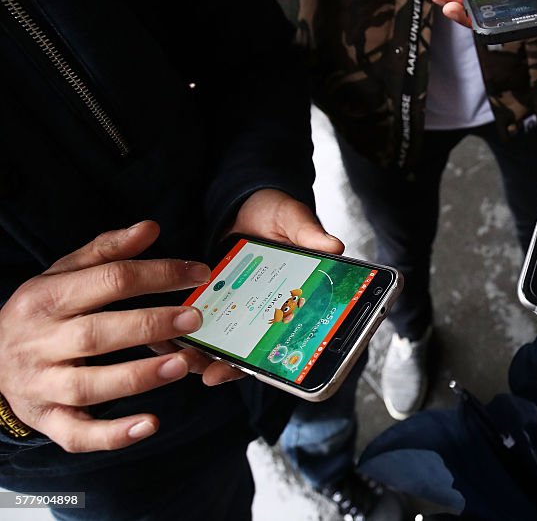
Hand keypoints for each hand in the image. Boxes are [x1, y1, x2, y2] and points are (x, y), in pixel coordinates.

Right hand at [0, 222, 210, 451]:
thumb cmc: (39, 313)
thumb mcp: (61, 274)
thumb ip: (106, 251)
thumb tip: (150, 228)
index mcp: (47, 298)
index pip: (107, 280)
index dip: (156, 274)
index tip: (199, 273)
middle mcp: (41, 342)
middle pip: (97, 334)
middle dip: (148, 325)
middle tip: (194, 318)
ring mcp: (42, 385)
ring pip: (90, 386)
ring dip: (138, 377)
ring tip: (181, 364)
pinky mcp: (48, 420)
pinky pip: (79, 434)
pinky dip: (115, 434)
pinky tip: (150, 425)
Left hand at [152, 188, 346, 385]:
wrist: (247, 201)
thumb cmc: (276, 214)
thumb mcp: (293, 220)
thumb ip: (309, 234)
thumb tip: (334, 246)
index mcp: (288, 300)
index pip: (280, 340)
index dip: (263, 361)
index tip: (240, 370)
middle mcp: (262, 312)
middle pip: (245, 352)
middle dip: (223, 366)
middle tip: (207, 372)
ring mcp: (234, 307)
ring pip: (217, 343)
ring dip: (199, 355)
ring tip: (181, 357)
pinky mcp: (209, 298)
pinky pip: (193, 321)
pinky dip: (178, 333)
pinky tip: (163, 338)